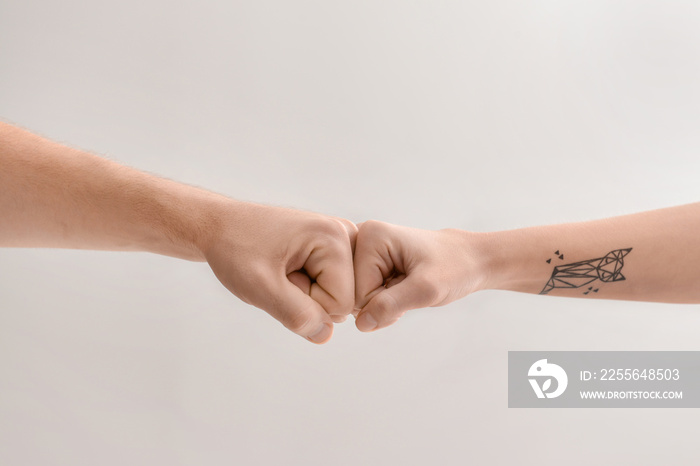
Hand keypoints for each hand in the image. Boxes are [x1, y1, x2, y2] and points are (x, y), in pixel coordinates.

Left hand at [202, 200, 356, 343]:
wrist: (220, 227)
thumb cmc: (235, 248)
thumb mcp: (259, 286)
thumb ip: (295, 314)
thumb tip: (325, 335)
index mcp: (333, 236)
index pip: (342, 303)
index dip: (306, 302)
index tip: (279, 276)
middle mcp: (344, 233)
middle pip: (344, 300)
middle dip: (308, 297)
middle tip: (279, 272)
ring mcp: (340, 240)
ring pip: (338, 295)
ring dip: (307, 293)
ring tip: (282, 269)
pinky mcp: (333, 247)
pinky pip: (331, 287)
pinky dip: (308, 286)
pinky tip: (289, 268)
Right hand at [353, 220, 486, 331]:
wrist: (469, 259)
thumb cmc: (453, 267)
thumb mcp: (426, 289)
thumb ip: (391, 305)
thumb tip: (361, 324)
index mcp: (371, 236)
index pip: (356, 292)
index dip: (383, 303)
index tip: (410, 290)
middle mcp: (359, 237)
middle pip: (352, 294)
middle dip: (380, 303)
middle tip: (409, 290)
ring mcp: (361, 249)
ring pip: (356, 298)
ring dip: (383, 303)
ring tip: (406, 287)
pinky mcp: (366, 260)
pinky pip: (362, 294)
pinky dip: (383, 300)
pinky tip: (400, 287)